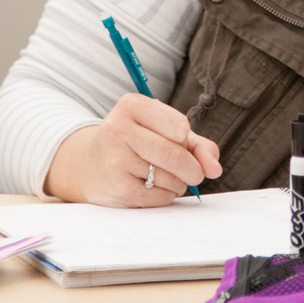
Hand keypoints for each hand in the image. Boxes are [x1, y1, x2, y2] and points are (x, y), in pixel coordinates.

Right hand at [44, 93, 221, 206]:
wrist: (88, 165)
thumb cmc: (136, 144)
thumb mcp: (164, 131)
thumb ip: (197, 145)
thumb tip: (215, 168)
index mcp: (132, 105)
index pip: (180, 126)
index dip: (187, 141)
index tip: (182, 144)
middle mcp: (118, 129)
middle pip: (175, 154)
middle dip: (193, 169)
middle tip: (195, 174)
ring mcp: (114, 160)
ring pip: (169, 178)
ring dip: (179, 184)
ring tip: (167, 178)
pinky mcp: (115, 188)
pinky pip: (158, 197)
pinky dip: (166, 196)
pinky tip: (153, 188)